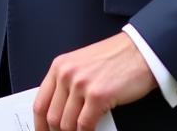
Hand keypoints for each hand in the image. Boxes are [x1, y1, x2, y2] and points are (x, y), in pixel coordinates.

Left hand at [33, 32, 156, 130]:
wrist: (137, 52)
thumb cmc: (112, 60)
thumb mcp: (80, 66)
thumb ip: (67, 85)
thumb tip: (59, 113)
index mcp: (58, 67)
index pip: (40, 103)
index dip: (40, 125)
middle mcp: (66, 74)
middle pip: (52, 117)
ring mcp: (81, 85)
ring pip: (67, 124)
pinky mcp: (98, 96)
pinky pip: (85, 125)